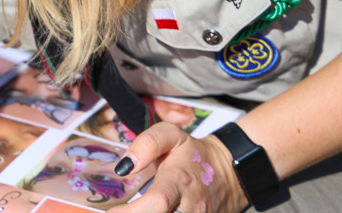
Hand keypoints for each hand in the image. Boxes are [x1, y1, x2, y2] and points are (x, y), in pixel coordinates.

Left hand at [111, 122, 247, 212]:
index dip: (131, 212)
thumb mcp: (171, 136)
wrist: (230, 171)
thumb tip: (124, 167)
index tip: (111, 212)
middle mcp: (191, 206)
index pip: (157, 203)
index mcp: (179, 181)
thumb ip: (147, 144)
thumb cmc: (194, 155)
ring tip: (132, 212)